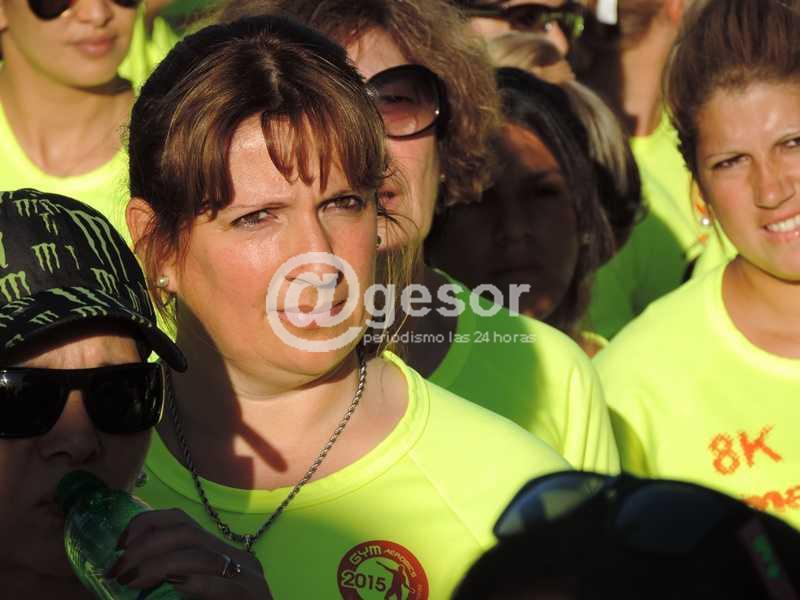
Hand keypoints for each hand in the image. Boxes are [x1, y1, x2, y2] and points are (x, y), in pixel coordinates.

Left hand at [106, 508, 271, 598]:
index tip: (119, 543)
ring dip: (160, 564)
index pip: (181, 521)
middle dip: (146, 545)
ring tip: (133, 580)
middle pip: (186, 532)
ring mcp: (247, 575)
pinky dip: (197, 583)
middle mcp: (234, 558)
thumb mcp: (191, 596)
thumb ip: (169, 583)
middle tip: (119, 570)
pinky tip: (176, 585)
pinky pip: (224, 583)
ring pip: (201, 555)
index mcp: (218, 555)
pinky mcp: (253, 594)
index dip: (147, 524)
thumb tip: (125, 577)